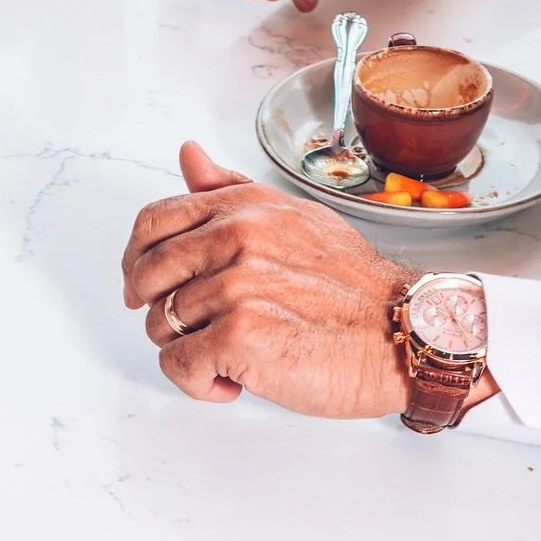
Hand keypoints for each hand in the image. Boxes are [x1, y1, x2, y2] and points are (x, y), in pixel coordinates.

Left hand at [123, 142, 410, 412]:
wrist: (402, 334)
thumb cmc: (353, 290)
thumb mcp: (293, 219)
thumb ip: (232, 192)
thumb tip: (189, 156)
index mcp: (244, 209)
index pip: (153, 224)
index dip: (138, 263)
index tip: (147, 290)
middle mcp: (236, 238)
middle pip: (146, 278)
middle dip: (161, 313)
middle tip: (197, 333)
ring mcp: (235, 285)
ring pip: (160, 328)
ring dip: (190, 353)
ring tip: (235, 356)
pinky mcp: (238, 333)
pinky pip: (177, 367)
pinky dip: (201, 384)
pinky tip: (236, 381)